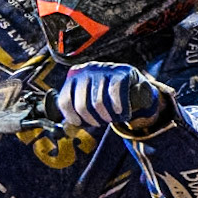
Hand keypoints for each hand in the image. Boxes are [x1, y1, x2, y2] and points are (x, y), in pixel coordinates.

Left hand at [57, 63, 176, 139]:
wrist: (133, 87)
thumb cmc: (106, 97)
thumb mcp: (88, 103)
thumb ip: (76, 115)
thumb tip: (68, 129)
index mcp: (74, 76)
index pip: (65, 100)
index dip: (71, 116)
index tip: (79, 123)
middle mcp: (87, 69)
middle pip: (82, 104)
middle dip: (91, 120)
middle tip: (100, 123)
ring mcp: (104, 69)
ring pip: (99, 102)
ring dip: (107, 117)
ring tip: (112, 118)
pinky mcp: (121, 72)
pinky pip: (115, 94)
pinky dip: (119, 107)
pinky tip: (122, 112)